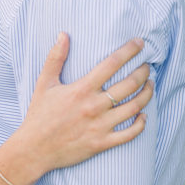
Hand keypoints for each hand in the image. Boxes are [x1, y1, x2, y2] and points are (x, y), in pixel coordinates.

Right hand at [0, 35, 151, 184]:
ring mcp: (100, 126)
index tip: (140, 43)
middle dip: (143, 72)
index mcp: (82, 89)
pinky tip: (143, 115)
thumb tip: (63, 34)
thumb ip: (55, 58)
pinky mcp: (102, 143)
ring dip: (147, 94)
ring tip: (150, 85)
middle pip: (130, 84)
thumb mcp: (44, 84)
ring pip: (135, 107)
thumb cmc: (39, 115)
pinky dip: (141, 124)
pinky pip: (130, 134)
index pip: (112, 64)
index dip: (129, 50)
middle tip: (147, 67)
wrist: (34, 149)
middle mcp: (94, 106)